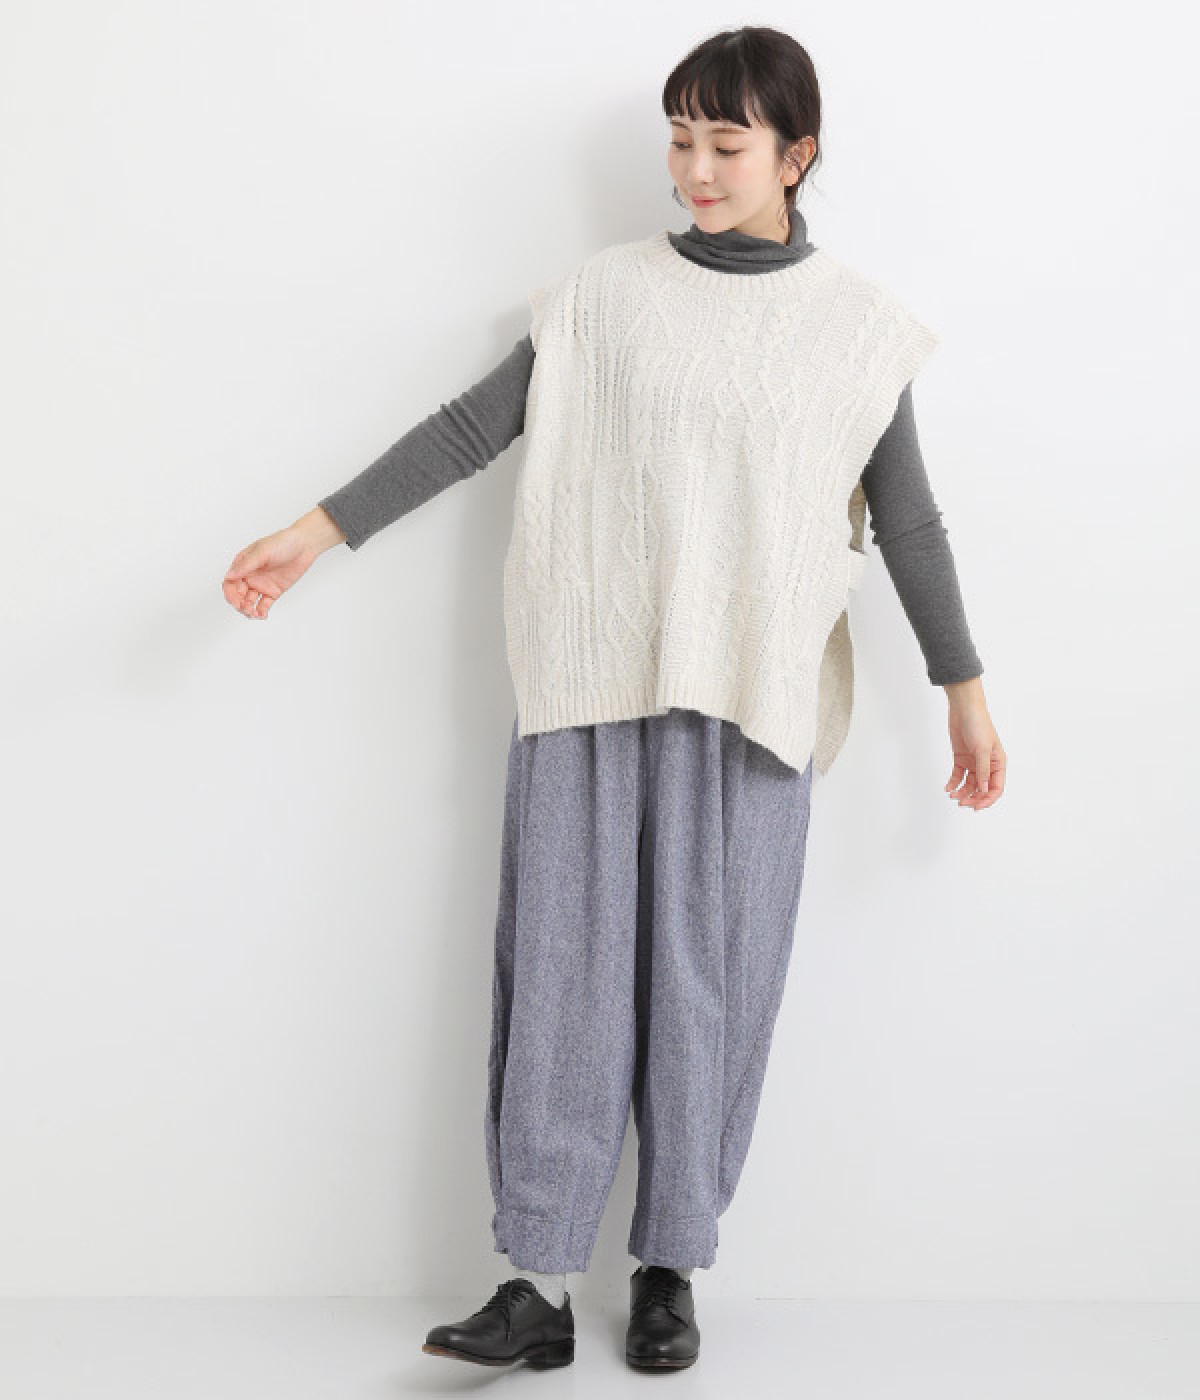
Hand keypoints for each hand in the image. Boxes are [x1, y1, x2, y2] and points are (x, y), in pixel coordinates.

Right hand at [222, 524, 316, 619]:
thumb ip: (246, 565)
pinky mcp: (273, 591)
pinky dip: (261, 611)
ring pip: (249, 601)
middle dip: (239, 604)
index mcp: (243, 564)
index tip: (236, 602)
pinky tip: (262, 615)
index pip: (230, 582)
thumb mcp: (262, 552)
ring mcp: (262, 584)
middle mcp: (250, 575)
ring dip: (249, 609)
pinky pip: (264, 604)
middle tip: (246, 609)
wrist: (304, 546)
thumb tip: (229, 576)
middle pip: (238, 595)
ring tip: (254, 614)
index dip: (230, 594)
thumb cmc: (282, 542)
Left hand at [943, 678, 1004, 810]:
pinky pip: (958, 776)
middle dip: (973, 798)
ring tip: (953, 796)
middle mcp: (987, 765)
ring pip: (969, 784)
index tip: (977, 807)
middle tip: (962, 803)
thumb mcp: (982, 749)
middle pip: (982, 789)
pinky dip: (953, 783)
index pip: (996, 788)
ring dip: (962, 792)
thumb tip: (983, 788)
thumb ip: (983, 770)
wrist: (964, 710)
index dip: (988, 799)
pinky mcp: (961, 759)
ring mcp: (973, 763)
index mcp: (998, 764)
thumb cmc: (979, 725)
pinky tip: (948, 788)